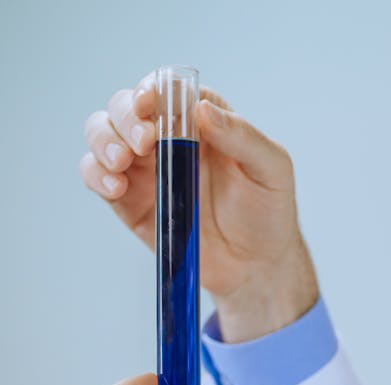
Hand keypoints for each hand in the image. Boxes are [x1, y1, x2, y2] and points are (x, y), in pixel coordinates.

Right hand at [80, 73, 318, 341]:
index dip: (154, 90)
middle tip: (143, 142)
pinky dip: (96, 174)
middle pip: (127, 106)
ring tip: (121, 163)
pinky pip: (97, 176)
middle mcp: (169, 139)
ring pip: (103, 134)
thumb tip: (203, 109)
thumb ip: (243, 137)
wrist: (256, 266)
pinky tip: (115, 186)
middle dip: (125, 116)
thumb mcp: (272, 170)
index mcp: (203, 122)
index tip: (152, 106)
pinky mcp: (132, 201)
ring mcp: (147, 169)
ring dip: (103, 140)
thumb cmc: (268, 213)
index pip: (168, 89)